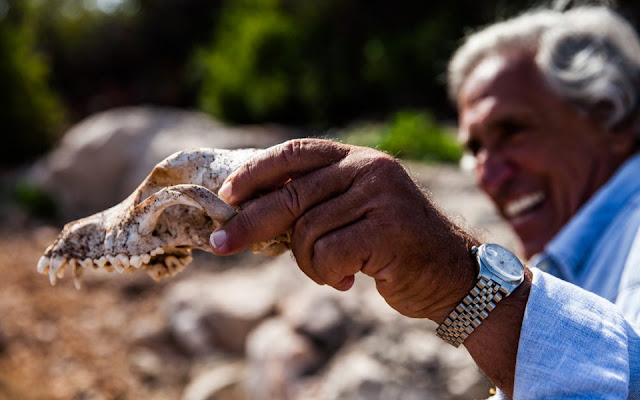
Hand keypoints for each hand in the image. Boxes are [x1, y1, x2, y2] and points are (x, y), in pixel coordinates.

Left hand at [209, 139, 477, 320]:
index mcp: (358, 158)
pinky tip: (352, 280)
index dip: (256, 172)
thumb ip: (315, 203)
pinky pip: (328, 254)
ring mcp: (381, 196)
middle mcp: (369, 168)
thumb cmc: (393, 247)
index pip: (297, 153)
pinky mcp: (389, 228)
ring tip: (334, 272)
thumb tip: (248, 210)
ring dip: (309, 263)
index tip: (226, 195)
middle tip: (221, 245)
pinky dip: (328, 275)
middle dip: (249, 223)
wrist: (453, 274)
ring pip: (307, 231)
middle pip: (291, 194)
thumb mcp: (353, 213)